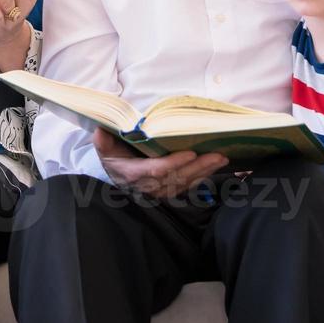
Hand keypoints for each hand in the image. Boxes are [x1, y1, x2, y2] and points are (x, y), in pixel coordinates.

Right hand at [93, 127, 227, 198]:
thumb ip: (103, 141)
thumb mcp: (105, 149)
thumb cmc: (114, 158)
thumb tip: (100, 130)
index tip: (191, 153)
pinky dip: (203, 177)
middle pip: (177, 178)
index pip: (157, 170)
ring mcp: (161, 191)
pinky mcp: (170, 191)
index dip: (174, 164)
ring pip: (186, 183)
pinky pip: (188, 186)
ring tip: (222, 158)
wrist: (116, 177)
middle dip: (199, 166)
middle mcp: (149, 186)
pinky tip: (216, 167)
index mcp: (134, 174)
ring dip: (205, 171)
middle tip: (218, 154)